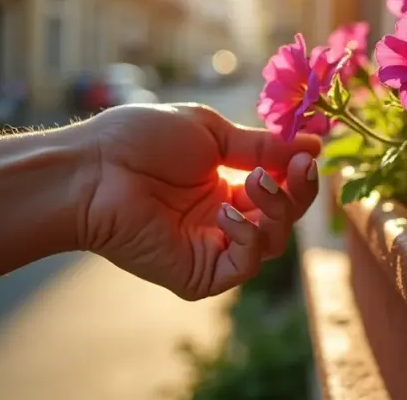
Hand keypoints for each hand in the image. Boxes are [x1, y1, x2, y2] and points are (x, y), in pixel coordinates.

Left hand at [81, 103, 320, 299]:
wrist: (92, 171)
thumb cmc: (140, 141)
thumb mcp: (212, 132)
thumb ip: (262, 146)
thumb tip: (314, 146)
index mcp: (226, 183)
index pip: (281, 187)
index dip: (300, 174)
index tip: (312, 154)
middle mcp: (224, 217)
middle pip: (284, 217)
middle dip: (297, 193)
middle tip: (298, 169)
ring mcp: (213, 246)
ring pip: (272, 242)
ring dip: (275, 211)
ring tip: (253, 182)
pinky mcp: (200, 274)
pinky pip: (245, 266)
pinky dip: (248, 238)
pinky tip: (225, 212)